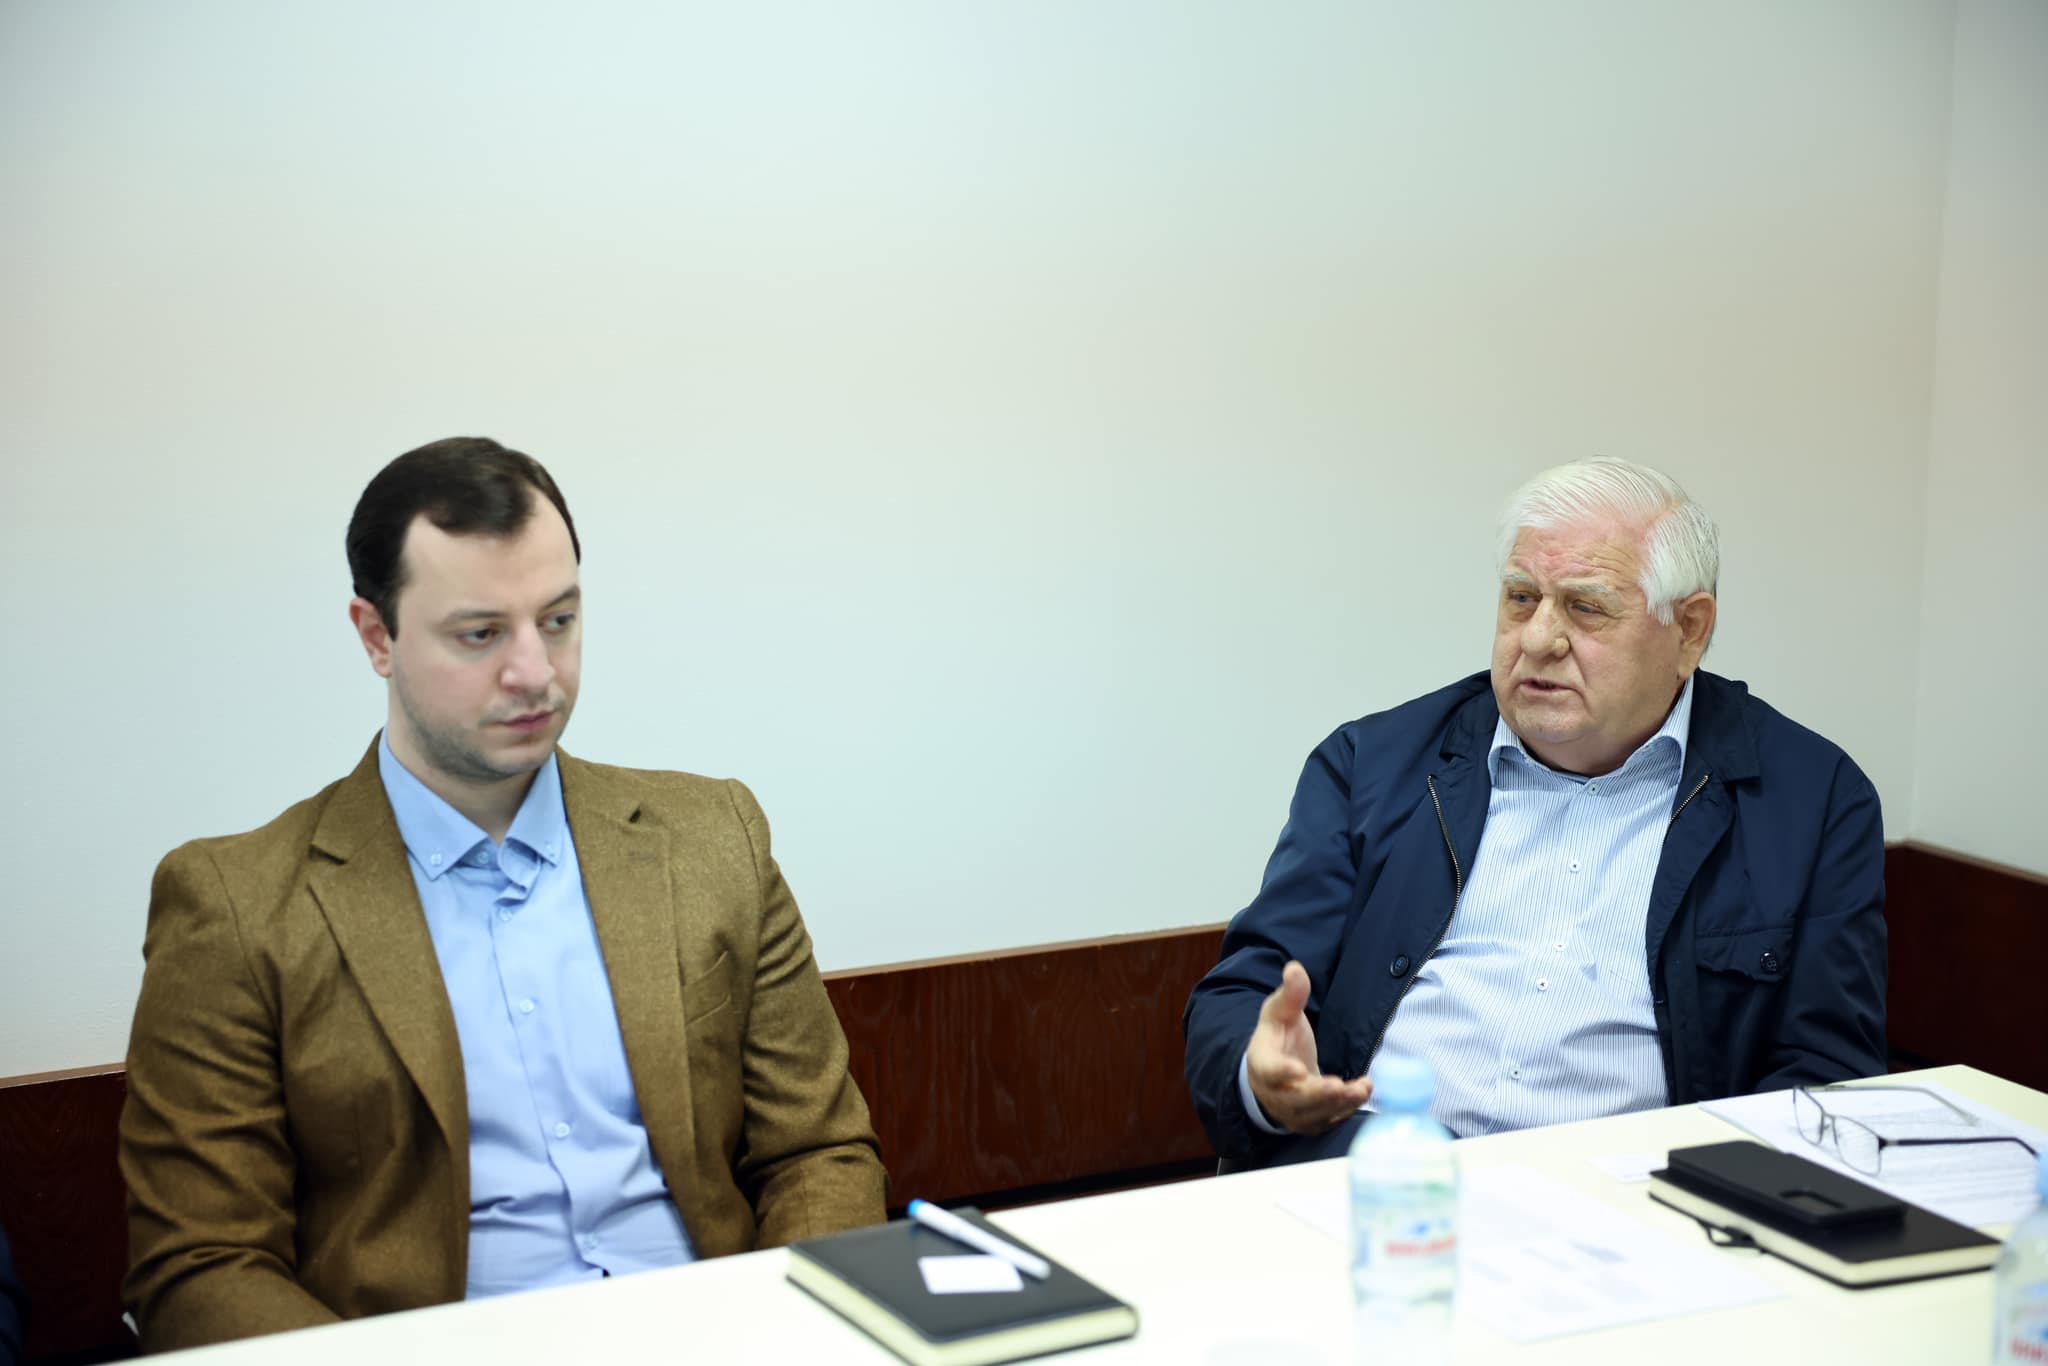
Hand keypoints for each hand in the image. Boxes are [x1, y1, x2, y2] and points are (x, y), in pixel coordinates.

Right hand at [1245, 961, 1373, 1133]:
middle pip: (1295, 1100)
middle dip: (1319, 1095)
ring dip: (1340, 1104)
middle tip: (1340, 1086)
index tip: (1297, 1070)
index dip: (1282, 1073)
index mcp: (1263, 1063)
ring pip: (1315, 1114)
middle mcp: (1275, 1093)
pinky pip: (1328, 1121)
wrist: (1275, 1071)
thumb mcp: (1280, 1012)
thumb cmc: (1278, 1038)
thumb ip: (1290, 994)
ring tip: (1362, 1088)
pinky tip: (1362, 1093)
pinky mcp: (1312, 1121)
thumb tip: (1295, 968)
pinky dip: (1346, 1111)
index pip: (1270, 1071)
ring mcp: (1293, 1111)